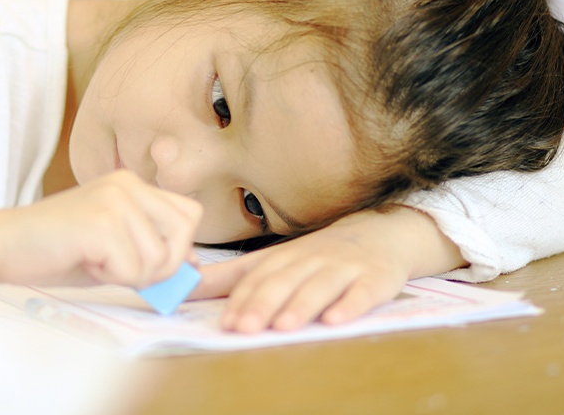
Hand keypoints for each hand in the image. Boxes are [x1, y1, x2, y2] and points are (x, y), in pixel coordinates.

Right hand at [0, 170, 201, 287]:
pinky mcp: (100, 222)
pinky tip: (83, 260)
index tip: (145, 262)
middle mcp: (128, 184)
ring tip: (94, 259)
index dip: (177, 248)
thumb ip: (153, 248)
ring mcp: (115, 199)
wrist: (1, 245)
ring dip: (130, 274)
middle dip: (160, 265)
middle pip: (184, 234)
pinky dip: (110, 277)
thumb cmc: (56, 250)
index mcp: (133, 185)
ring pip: (159, 258)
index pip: (190, 215)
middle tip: (120, 266)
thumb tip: (192, 264)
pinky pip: (133, 269)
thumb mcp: (114, 247)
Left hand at [190, 206, 465, 332]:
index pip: (257, 277)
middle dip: (263, 305)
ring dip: (300, 306)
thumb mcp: (273, 260)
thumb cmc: (318, 254)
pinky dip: (350, 306)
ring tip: (283, 325)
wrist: (380, 234)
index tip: (224, 321)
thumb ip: (229, 277)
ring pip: (320, 287)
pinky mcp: (374, 279)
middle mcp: (311, 259)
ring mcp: (343, 267)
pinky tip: (336, 320)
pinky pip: (362, 292)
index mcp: (283, 257)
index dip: (241, 299)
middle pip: (284, 281)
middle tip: (244, 328)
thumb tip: (183, 288)